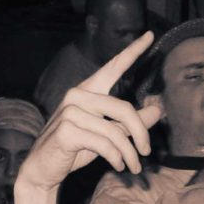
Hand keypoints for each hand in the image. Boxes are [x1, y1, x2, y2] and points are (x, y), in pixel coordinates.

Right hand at [19, 32, 160, 191]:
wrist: (45, 168)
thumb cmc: (77, 148)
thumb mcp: (109, 134)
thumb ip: (131, 122)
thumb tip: (158, 110)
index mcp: (89, 91)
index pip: (113, 67)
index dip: (133, 51)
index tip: (150, 35)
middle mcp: (78, 95)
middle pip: (125, 109)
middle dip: (141, 134)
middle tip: (148, 153)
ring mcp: (69, 111)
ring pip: (116, 131)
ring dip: (130, 153)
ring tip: (134, 167)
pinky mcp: (67, 130)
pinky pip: (105, 144)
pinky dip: (117, 158)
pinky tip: (119, 166)